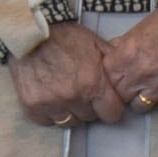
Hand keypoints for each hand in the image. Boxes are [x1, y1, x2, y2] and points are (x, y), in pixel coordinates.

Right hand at [11, 22, 128, 129]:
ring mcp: (51, 103)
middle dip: (90, 108)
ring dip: (71, 112)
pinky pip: (46, 121)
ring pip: (68, 122)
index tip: (108, 105)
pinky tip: (51, 100)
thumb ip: (112, 64)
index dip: (112, 109)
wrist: (32, 34)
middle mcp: (73, 96)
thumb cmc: (66, 37)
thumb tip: (126, 77)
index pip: (111, 114)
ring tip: (68, 97)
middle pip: (89, 118)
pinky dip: (50, 114)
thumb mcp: (96, 45)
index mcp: (93, 82)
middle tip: (85, 95)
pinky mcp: (31, 106)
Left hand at [102, 6, 157, 117]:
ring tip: (149, 88)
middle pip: (121, 98)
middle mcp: (138, 75)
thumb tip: (111, 53)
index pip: (106, 83)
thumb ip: (121, 45)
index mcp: (123, 58)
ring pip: (140, 107)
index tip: (118, 80)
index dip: (113, 82)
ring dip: (143, 99)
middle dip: (126, 92)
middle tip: (133, 84)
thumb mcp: (137, 29)